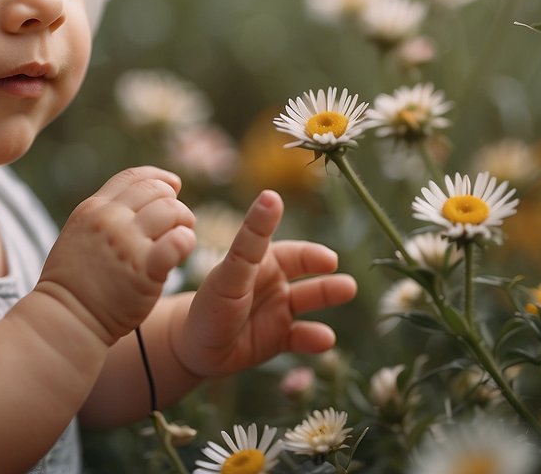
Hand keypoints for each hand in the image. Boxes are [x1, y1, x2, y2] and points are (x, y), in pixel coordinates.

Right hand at [37, 167, 195, 344]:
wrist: (66, 318)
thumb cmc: (72, 283)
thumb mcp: (79, 234)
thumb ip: (103, 216)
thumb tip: (135, 203)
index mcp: (93, 209)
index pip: (133, 177)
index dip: (158, 177)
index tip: (173, 186)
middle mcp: (110, 220)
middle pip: (155, 190)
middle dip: (174, 201)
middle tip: (179, 221)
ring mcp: (127, 244)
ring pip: (171, 210)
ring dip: (184, 220)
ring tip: (182, 236)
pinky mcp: (144, 270)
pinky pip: (177, 242)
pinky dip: (186, 241)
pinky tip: (183, 250)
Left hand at [173, 190, 356, 377]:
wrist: (194, 345)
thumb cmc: (210, 301)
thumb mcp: (232, 271)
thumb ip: (252, 239)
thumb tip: (272, 195)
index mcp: (261, 262)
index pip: (293, 253)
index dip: (312, 255)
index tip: (330, 259)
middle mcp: (274, 282)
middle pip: (307, 276)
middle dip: (327, 279)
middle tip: (346, 283)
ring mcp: (278, 310)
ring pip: (309, 302)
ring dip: (327, 298)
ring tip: (346, 293)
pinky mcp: (279, 339)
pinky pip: (302, 337)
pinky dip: (314, 338)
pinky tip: (325, 340)